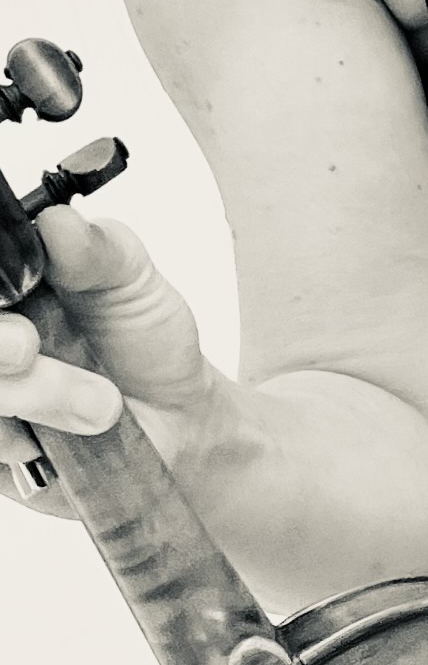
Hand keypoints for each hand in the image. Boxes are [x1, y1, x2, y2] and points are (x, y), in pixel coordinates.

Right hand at [0, 207, 216, 514]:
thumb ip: (96, 249)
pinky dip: (14, 442)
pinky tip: (52, 438)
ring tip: (100, 403)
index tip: (13, 291)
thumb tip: (57, 221)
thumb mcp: (132, 278)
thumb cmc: (145, 336)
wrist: (174, 415)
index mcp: (13, 280)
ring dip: (32, 395)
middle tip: (28, 347)